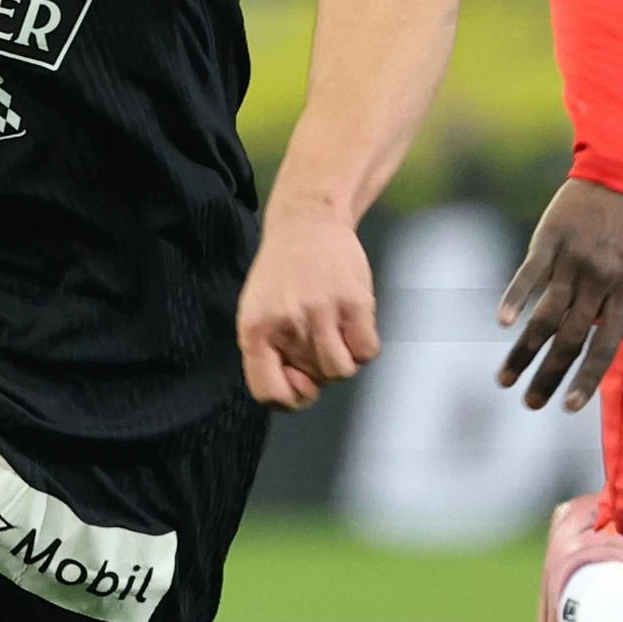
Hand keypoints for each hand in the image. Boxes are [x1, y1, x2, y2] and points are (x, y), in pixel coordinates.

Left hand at [238, 202, 381, 410]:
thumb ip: (269, 356)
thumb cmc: (282, 276)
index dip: (289, 398)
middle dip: (319, 367)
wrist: (306, 222)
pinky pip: (367, 351)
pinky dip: (364, 344)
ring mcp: (321, 312)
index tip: (299, 380)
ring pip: (341, 371)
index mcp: (254, 331)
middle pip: (315, 382)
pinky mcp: (354, 302)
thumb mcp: (256, 314)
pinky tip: (353, 321)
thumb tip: (302, 392)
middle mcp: (286, 324)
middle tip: (316, 332)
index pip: (268, 393)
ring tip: (335, 329)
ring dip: (343, 357)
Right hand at [496, 178, 622, 412]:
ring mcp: (573, 259)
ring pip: (546, 314)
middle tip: (531, 404)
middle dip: (549, 375)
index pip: (605, 345)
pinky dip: (516, 297)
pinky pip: (530, 273)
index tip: (569, 407)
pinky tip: (503, 323)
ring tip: (505, 379)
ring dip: (524, 350)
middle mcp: (600, 279)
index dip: (586, 378)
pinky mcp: (550, 238)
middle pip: (570, 337)